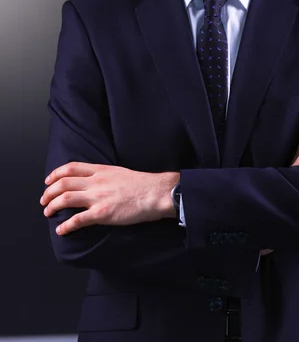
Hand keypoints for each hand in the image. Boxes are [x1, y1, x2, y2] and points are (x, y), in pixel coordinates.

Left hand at [40, 162, 179, 235]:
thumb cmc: (142, 184)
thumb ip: (105, 175)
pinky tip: (61, 230)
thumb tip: (95, 180)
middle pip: (63, 183)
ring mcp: (98, 197)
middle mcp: (96, 181)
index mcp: (101, 170)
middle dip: (49, 192)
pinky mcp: (102, 213)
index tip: (48, 181)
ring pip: (65, 199)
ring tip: (48, 213)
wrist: (156, 192)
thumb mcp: (120, 172)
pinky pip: (77, 220)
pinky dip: (66, 226)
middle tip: (44, 201)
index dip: (55, 174)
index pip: (71, 168)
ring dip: (52, 207)